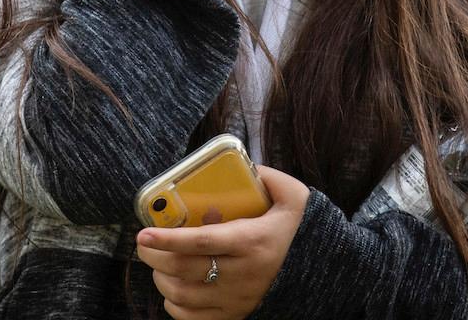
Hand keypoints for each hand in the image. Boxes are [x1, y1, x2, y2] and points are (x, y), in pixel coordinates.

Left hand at [137, 165, 309, 319]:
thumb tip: (240, 164)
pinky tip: (173, 287)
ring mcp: (238, 299)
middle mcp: (242, 275)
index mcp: (251, 242)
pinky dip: (174, 304)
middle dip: (155, 257)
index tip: (144, 234)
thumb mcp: (293, 196)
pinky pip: (193, 318)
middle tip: (144, 244)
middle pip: (184, 270)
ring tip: (158, 263)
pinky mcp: (235, 314)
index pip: (201, 242)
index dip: (168, 239)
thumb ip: (267, 176)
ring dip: (162, 279)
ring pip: (184, 296)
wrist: (323, 270)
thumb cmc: (301, 229)